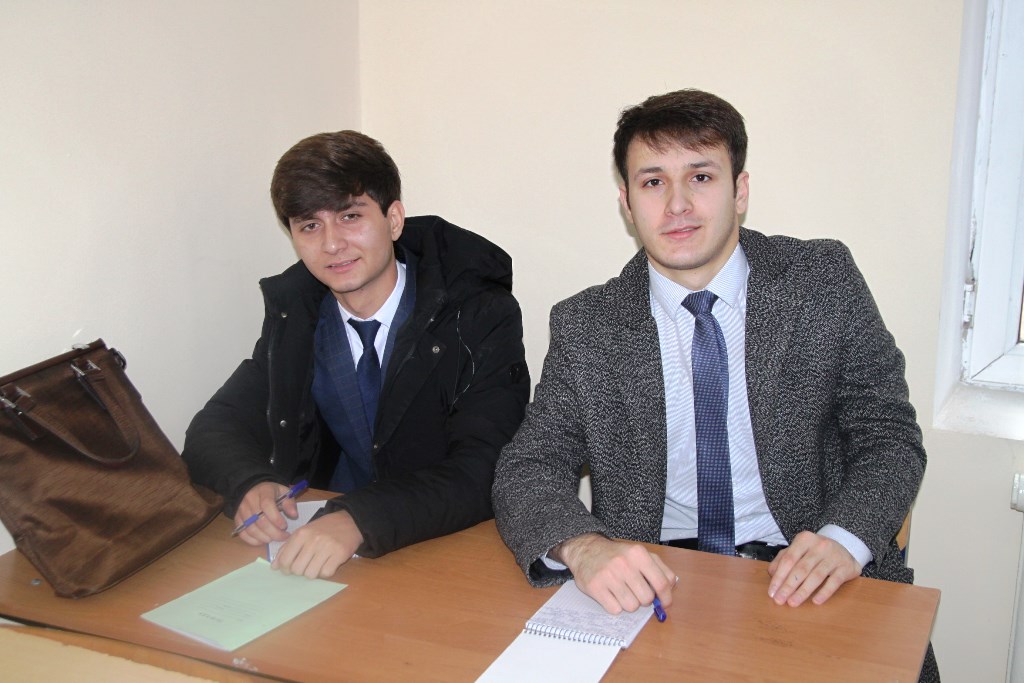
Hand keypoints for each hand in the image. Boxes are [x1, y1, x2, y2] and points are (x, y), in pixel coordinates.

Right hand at [233, 482, 298, 545]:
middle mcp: (250, 500)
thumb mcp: (284, 492)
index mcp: (264, 491)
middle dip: (274, 532)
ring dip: (264, 538)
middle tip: (284, 536)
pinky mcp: (237, 519)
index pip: (267, 505)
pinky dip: (253, 541)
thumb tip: (294, 515)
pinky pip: (243, 533)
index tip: (285, 526)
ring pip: (251, 529)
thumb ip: (289, 503)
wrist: (253, 489)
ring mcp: (241, 510)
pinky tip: (263, 541)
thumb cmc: (272, 493)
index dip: (276, 518)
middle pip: (260, 520)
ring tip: (274, 539)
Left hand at [271, 510, 363, 578]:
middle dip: (300, 571)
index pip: (285, 560)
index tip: (290, 568)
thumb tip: (274, 567)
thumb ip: (287, 548)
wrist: (349, 521)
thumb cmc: (323, 528)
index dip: (285, 569)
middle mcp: (313, 540)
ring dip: (313, 572)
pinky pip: (326, 573)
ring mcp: (327, 547)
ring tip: (318, 563)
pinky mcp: (340, 554)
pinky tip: (328, 563)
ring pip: (311, 574)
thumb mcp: (303, 532)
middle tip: (306, 565)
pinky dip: (326, 572)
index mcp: (301, 534)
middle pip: (297, 569)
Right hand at [553, 533, 675, 614]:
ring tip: (622, 592)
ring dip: (629, 603)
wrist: (586, 551)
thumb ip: (659, 568)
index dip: (666, 597)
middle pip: (646, 598)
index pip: (661, 583)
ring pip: (631, 606)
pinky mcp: (595, 587)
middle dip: (644, 599)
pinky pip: (615, 609)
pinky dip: (615, 606)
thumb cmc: (617, 555)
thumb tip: (671, 588)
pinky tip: (611, 595)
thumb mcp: (639, 554)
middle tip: (636, 592)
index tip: (664, 603)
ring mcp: (608, 576)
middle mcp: (624, 564)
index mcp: (638, 554)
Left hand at [767, 531, 860, 605]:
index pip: (788, 560)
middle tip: (779, 600)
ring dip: (803, 592)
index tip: (771, 592)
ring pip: (816, 576)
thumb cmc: (816, 552)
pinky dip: (824, 592)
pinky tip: (816, 601)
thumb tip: (771, 574)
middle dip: (788, 586)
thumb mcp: (799, 550)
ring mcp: (834, 556)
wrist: (846, 550)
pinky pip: (834, 582)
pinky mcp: (845, 567)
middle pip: (801, 569)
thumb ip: (783, 559)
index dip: (779, 577)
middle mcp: (819, 546)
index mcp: (804, 539)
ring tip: (793, 603)